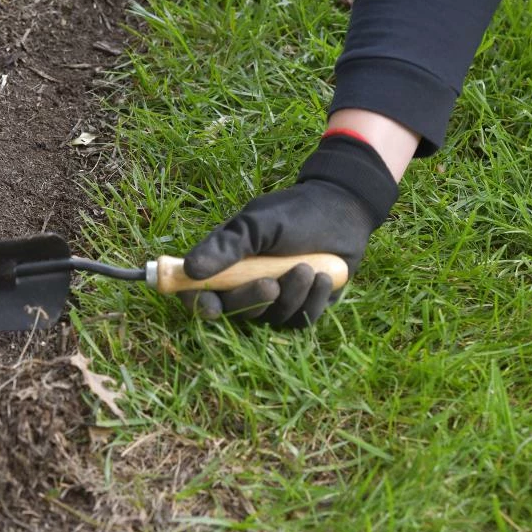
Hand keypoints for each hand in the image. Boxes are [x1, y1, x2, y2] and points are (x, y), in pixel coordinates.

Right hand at [178, 135, 398, 328]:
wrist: (341, 211)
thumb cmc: (293, 213)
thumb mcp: (257, 223)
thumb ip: (225, 246)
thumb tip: (190, 269)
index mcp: (225, 264)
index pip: (199, 292)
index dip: (200, 303)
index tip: (211, 306)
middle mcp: (246, 286)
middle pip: (234, 312)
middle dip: (252, 300)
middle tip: (271, 284)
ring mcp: (275, 301)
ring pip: (272, 318)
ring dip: (291, 295)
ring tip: (307, 267)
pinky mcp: (303, 308)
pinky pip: (301, 320)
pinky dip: (313, 300)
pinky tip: (323, 277)